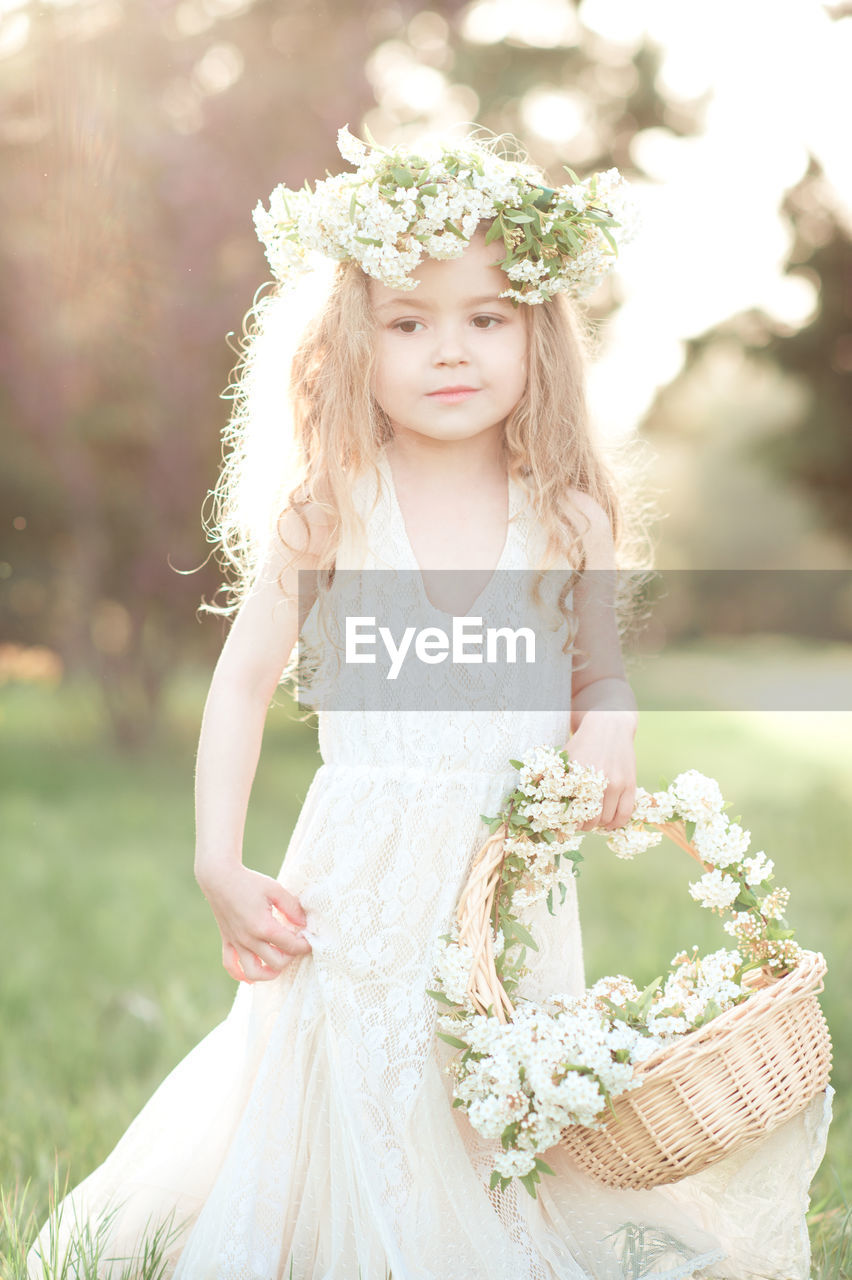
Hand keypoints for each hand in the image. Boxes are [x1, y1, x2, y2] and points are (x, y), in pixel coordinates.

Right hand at [195, 862, 312, 982]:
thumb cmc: (249, 882)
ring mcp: (236, 942)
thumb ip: (292, 908)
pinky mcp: (227, 941)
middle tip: (295, 945)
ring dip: (269, 973)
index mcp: (263, 926)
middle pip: (276, 962)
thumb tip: (304, 924)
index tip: (309, 938)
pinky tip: (252, 976)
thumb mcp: (275, 890)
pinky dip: (241, 975)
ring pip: (253, 972)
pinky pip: (231, 966)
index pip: (290, 946)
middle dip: (291, 956)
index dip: (304, 945)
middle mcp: (249, 939)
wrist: (219, 878)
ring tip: (278, 963)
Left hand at [565, 710, 636, 831]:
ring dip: (598, 825)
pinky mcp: (630, 784)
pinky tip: (608, 824)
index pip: (571, 810)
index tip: (565, 822)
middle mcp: (599, 781)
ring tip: (592, 821)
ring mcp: (617, 783)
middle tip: (579, 823)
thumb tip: (542, 802)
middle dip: (582, 825)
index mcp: (579, 775)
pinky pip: (625, 814)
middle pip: (590, 819)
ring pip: (607, 819)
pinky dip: (616, 824)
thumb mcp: (565, 758)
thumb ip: (553, 778)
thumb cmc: (583, 744)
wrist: (609, 727)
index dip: (567, 821)